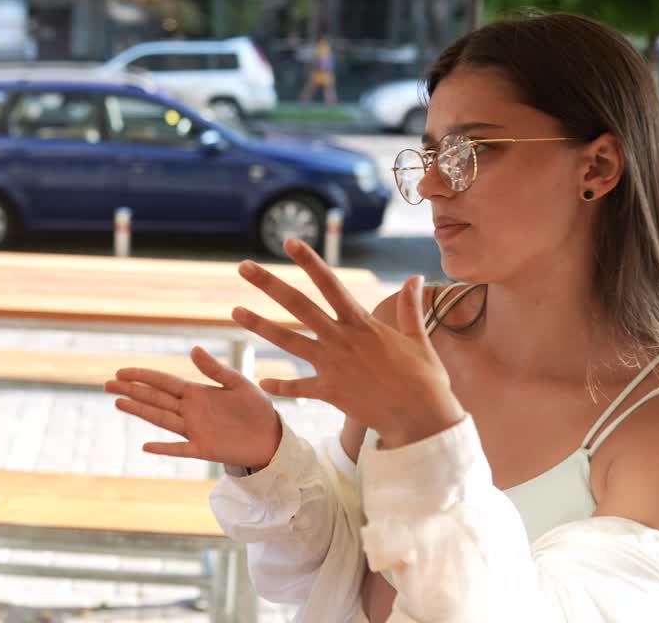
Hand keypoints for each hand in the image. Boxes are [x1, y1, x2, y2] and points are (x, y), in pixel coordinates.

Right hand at [105, 346, 282, 468]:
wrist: (272, 437)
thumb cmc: (257, 409)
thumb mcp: (238, 384)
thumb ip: (215, 369)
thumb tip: (192, 349)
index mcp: (197, 392)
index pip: (163, 382)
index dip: (142, 376)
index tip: (121, 372)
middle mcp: (190, 410)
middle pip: (155, 398)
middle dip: (131, 391)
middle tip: (107, 384)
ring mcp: (194, 430)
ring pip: (160, 419)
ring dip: (140, 411)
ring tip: (118, 403)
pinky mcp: (204, 449)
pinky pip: (179, 449)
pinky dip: (163, 448)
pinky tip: (145, 446)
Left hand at [233, 239, 463, 446]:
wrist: (423, 415)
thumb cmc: (424, 377)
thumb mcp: (418, 337)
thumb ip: (410, 306)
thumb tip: (414, 277)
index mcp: (361, 322)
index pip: (330, 283)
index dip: (309, 261)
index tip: (288, 242)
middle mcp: (342, 338)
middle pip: (298, 305)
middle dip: (269, 284)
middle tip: (243, 266)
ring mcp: (333, 365)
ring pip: (289, 341)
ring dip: (260, 326)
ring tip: (235, 312)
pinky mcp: (330, 392)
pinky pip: (299, 387)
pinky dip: (281, 385)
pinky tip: (262, 382)